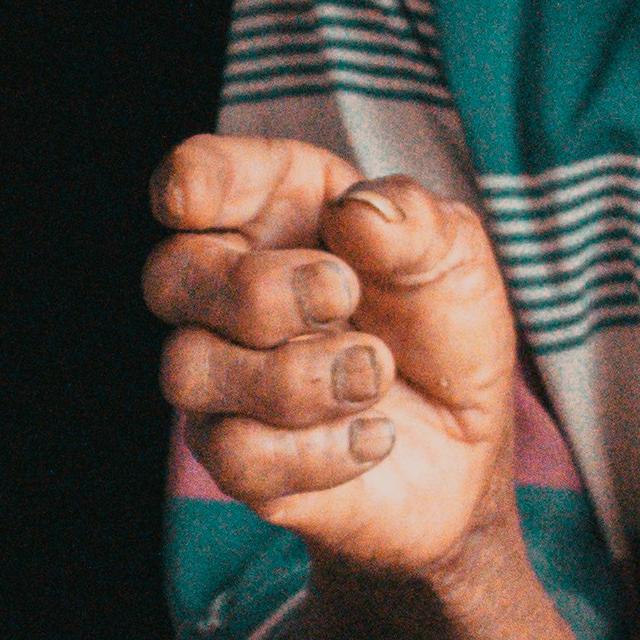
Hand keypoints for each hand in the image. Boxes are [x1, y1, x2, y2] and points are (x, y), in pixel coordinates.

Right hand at [143, 136, 527, 583]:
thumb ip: (414, 222)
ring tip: (374, 375)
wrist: (471, 442)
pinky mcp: (237, 459)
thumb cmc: (444, 330)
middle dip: (254, 289)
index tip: (189, 198)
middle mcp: (229, 291)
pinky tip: (372, 435)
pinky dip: (319, 450)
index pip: (201, 181)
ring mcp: (223, 378)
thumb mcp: (455, 258)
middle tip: (342, 295)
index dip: (191, 181)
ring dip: (295, 378)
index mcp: (277, 214)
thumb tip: (358, 211)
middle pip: (169, 276)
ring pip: (191, 370)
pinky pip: (235, 455)